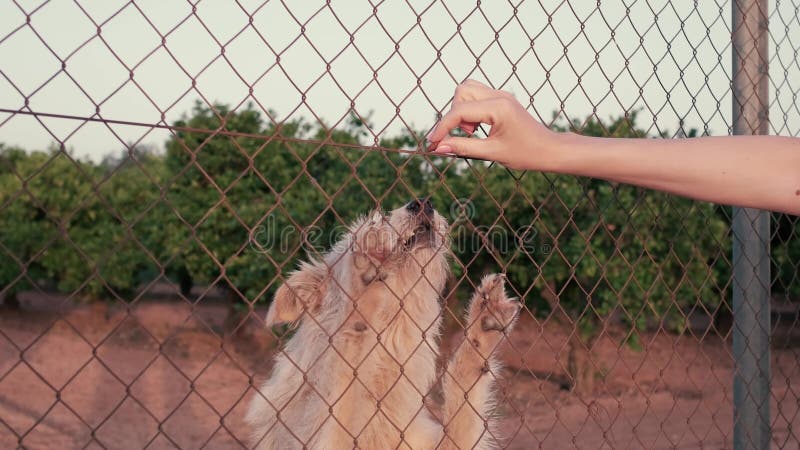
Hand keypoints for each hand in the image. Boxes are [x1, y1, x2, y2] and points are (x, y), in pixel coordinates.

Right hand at [426, 80, 561, 170]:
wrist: (549, 149)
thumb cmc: (526, 153)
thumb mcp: (492, 153)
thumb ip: (463, 147)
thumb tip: (439, 147)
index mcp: (498, 107)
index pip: (460, 111)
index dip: (442, 127)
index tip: (432, 143)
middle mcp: (499, 95)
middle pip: (461, 91)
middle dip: (454, 114)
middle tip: (467, 135)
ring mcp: (501, 95)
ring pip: (467, 89)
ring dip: (461, 109)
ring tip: (472, 131)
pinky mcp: (501, 99)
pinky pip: (476, 95)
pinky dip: (470, 109)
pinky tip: (478, 128)